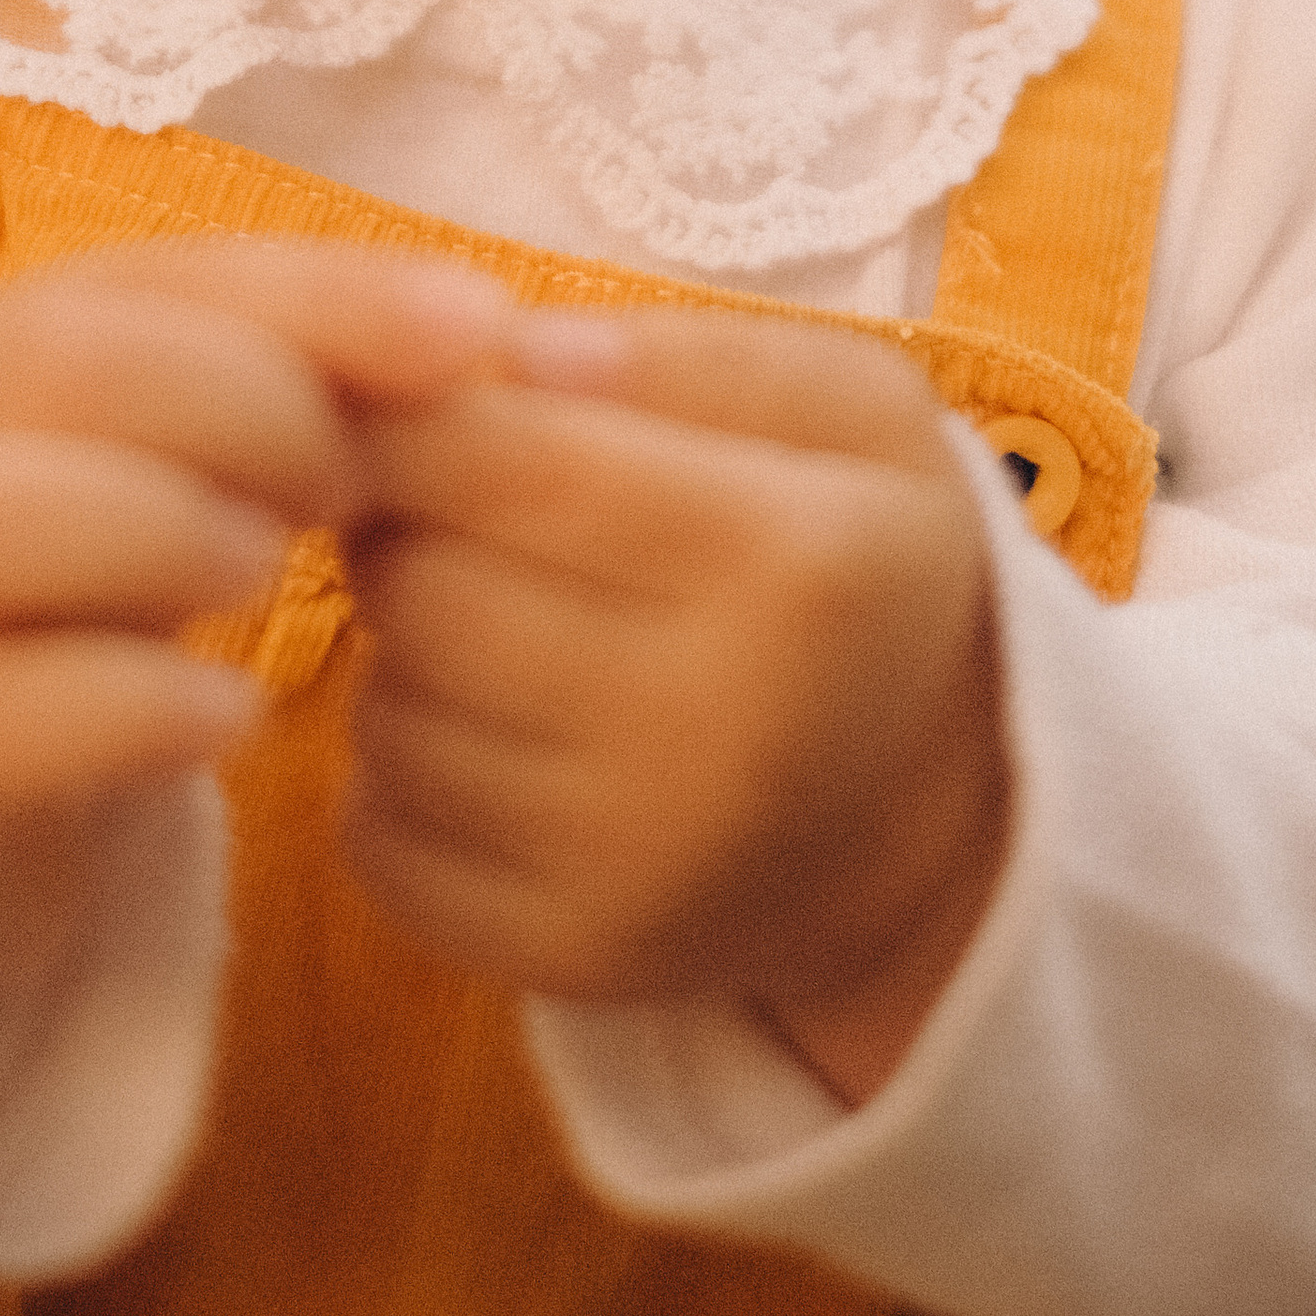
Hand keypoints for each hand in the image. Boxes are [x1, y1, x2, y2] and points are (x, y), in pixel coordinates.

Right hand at [0, 240, 511, 1125]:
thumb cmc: (49, 605)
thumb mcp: (148, 473)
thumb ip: (281, 393)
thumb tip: (499, 339)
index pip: (162, 276)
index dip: (328, 292)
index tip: (479, 331)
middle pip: (76, 363)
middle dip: (252, 404)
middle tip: (350, 486)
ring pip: (4, 517)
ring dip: (179, 528)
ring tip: (278, 577)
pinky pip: (14, 710)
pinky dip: (145, 702)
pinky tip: (229, 716)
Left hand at [342, 311, 1009, 1103]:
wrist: (938, 817)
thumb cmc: (866, 561)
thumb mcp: (846, 408)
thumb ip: (682, 352)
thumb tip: (507, 354)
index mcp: (796, 566)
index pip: (500, 456)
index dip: (412, 406)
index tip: (418, 389)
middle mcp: (718, 737)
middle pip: (416, 587)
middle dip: (402, 522)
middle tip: (462, 508)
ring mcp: (638, 873)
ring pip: (384, 714)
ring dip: (401, 650)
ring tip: (498, 618)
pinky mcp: (569, 963)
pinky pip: (377, 841)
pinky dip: (398, 778)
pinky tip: (492, 733)